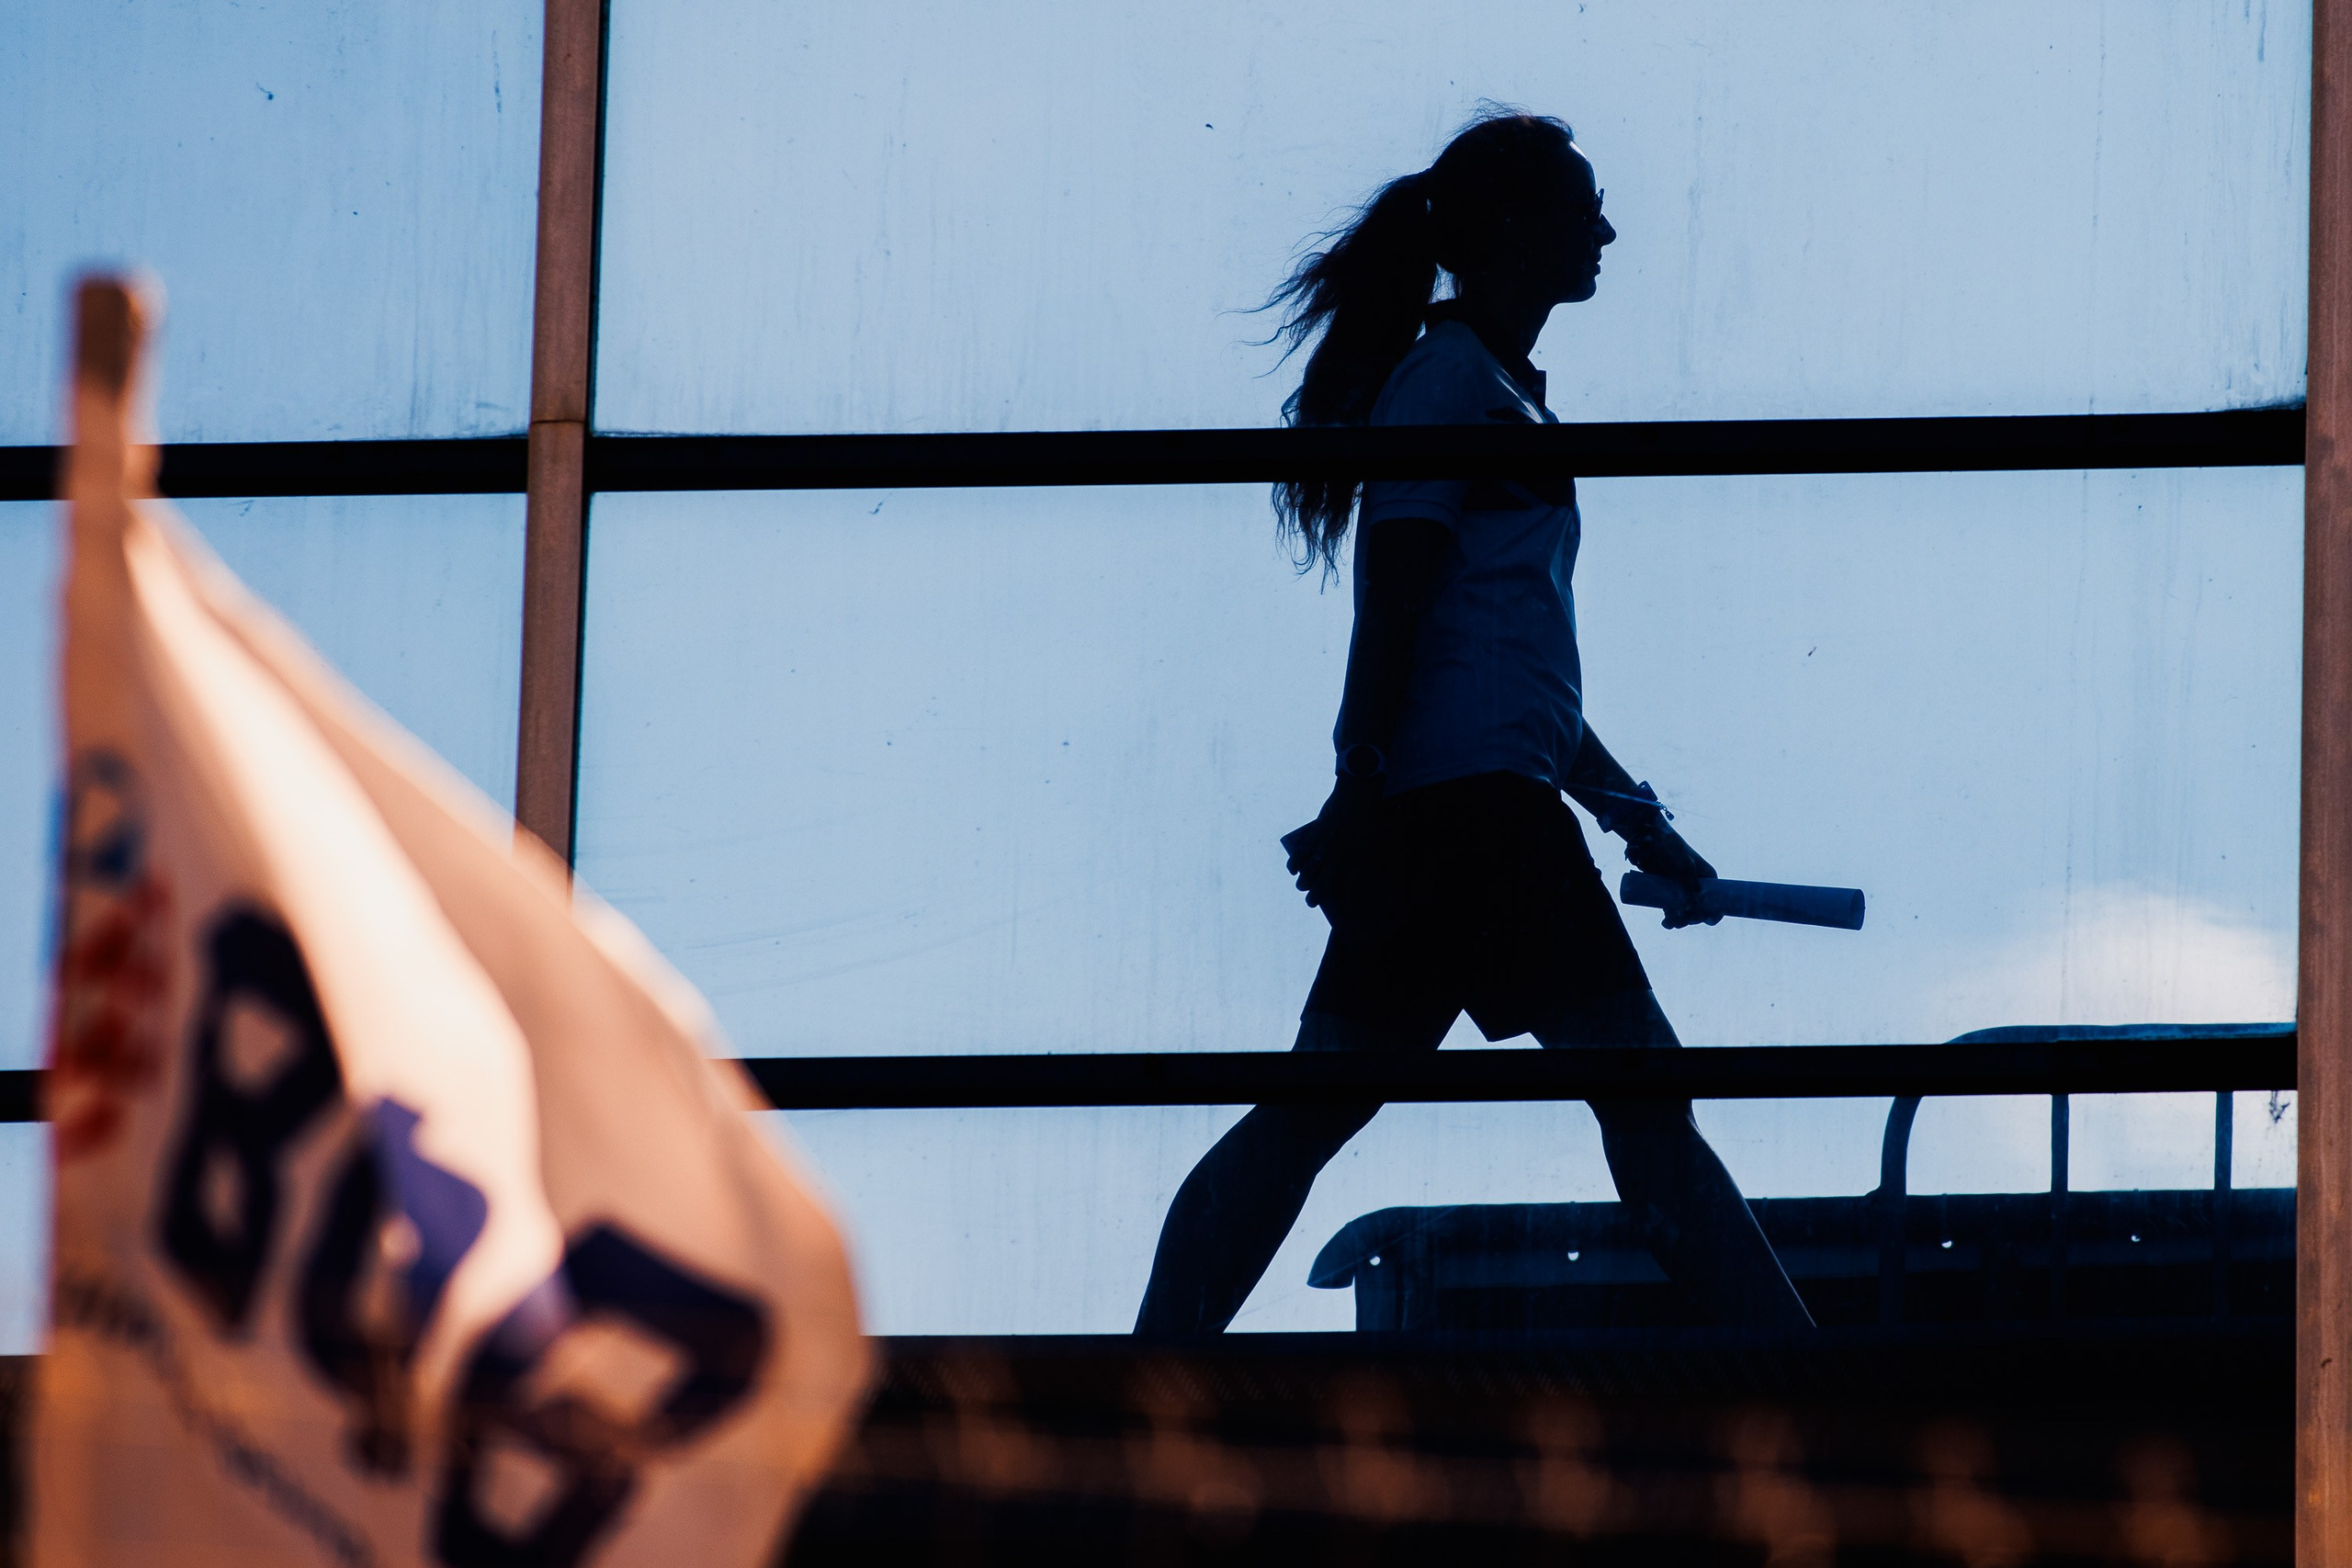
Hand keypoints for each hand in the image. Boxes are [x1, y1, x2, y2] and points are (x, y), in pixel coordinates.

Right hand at [1281, 774, 1382, 914]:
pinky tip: (1293, 869)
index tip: (1343, 917)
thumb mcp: (1377, 842)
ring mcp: (1326, 846)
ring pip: (1309, 871)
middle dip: (1315, 897)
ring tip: (1302, 887)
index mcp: (1360, 860)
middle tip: (1311, 903)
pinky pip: (1300, 853)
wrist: (1358, 794)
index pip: (1352, 890)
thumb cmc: (1370, 819)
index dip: (1347, 905)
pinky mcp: (1315, 835)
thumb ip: (1368, 860)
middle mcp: (1341, 857)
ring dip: (1303, 883)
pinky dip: (1294, 863)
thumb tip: (1361, 876)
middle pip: (1324, 885)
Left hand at [1622, 822, 1721, 928]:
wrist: (1649, 841)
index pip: (1716, 900)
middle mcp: (1696, 886)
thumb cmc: (1671, 848)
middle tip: (1683, 920)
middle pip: (1699, 909)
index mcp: (1707, 878)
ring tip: (1670, 923)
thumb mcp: (1684, 863)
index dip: (1713, 912)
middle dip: (1692, 918)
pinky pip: (1672, 909)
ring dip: (1679, 921)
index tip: (1706, 919)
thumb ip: (1689, 879)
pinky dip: (1670, 917)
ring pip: (1685, 911)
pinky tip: (1665, 922)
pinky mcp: (1668, 892)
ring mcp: (1682, 890)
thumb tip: (1695, 898)